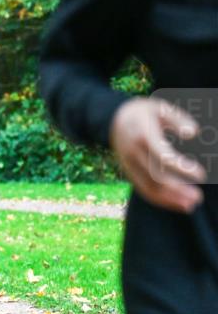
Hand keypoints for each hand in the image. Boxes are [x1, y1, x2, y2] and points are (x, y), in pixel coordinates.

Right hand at [109, 97, 205, 213]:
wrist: (113, 119)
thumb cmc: (143, 112)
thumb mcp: (160, 108)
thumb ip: (178, 119)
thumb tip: (193, 133)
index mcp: (143, 137)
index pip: (163, 157)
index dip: (182, 169)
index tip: (201, 175)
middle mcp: (133, 154)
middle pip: (155, 178)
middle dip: (177, 190)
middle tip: (198, 197)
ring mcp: (129, 165)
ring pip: (148, 188)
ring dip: (170, 199)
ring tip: (190, 205)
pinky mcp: (129, 172)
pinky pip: (143, 190)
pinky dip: (160, 200)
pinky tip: (176, 203)